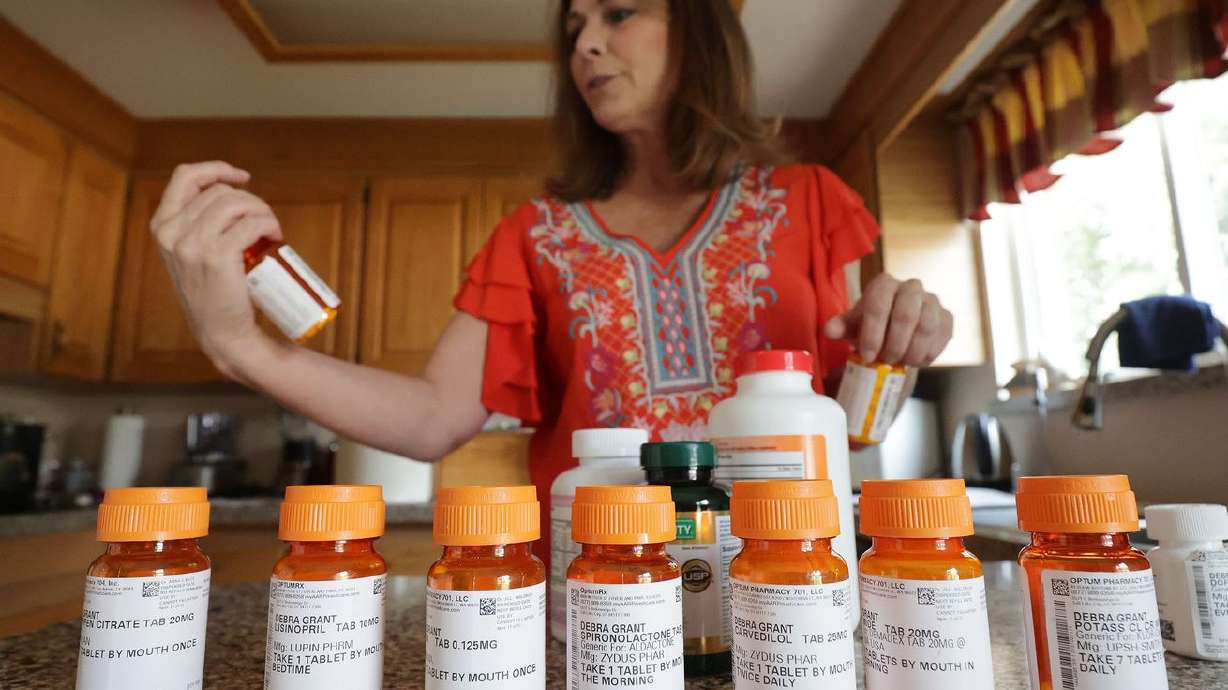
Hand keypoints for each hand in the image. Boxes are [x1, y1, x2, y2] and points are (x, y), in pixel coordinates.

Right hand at [150, 161, 283, 370]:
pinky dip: (269, 225)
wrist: (223, 333)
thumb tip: (230, 191)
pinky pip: (251, 224)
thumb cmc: (216, 291)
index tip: (242, 177)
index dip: (216, 169)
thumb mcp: (192, 253)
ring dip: (262, 211)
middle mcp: (171, 232)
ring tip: (271, 230)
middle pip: (220, 191)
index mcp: (162, 226)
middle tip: (264, 222)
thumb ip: (196, 224)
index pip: (185, 176)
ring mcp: (191, 244)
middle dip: (250, 200)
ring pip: (237, 203)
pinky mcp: (217, 256)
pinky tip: (275, 238)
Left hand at [823, 274, 951, 366]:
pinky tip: (917, 361)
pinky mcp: (946, 316)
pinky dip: (930, 352)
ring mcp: (932, 300)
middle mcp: (911, 286)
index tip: (867, 356)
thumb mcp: (852, 326)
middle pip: (906, 315)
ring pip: (927, 326)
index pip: (878, 305)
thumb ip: (840, 326)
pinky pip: (943, 334)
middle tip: (886, 361)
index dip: (873, 334)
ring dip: (913, 350)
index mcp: (884, 284)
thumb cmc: (870, 326)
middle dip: (894, 344)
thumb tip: (830, 330)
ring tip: (902, 363)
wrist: (894, 330)